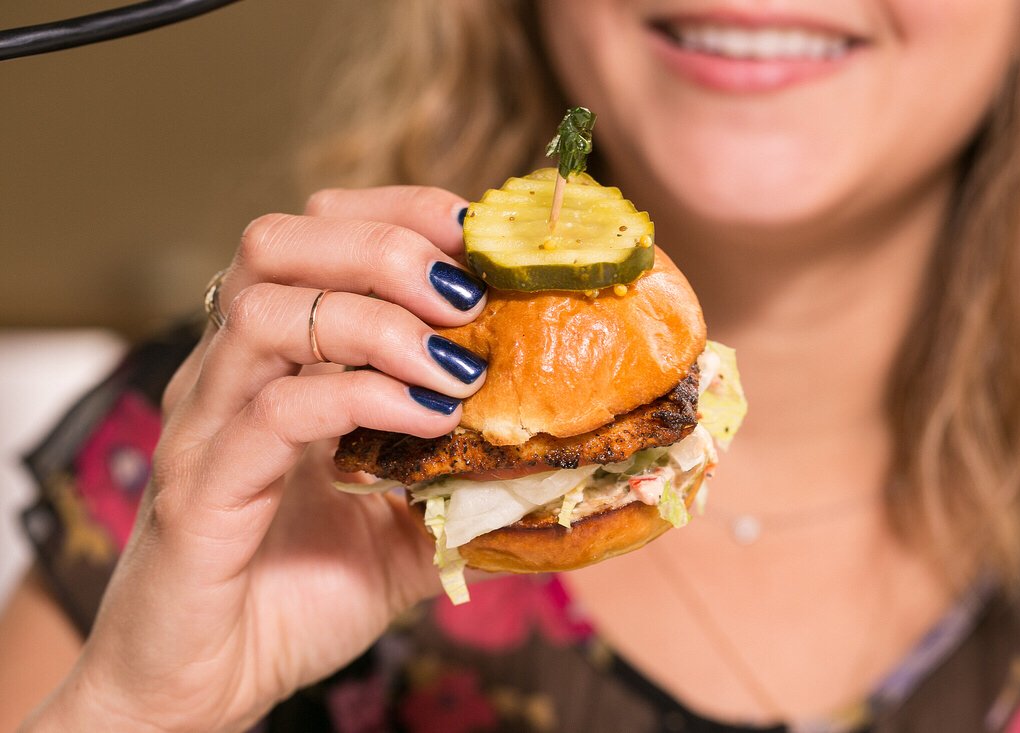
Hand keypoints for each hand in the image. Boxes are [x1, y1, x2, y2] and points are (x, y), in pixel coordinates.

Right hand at [26, 188, 486, 732]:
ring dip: (376, 321)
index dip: (401, 216)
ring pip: (266, 311)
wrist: (206, 688)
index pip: (318, 232)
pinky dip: (360, 400)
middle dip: (386, 247)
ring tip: (454, 365)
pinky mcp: (200, 490)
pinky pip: (272, 413)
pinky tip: (424, 422)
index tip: (480, 243)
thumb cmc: (298, 595)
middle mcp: (229, 375)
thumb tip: (558, 457)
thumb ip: (465, 484)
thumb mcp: (405, 529)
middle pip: (278, 242)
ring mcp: (206, 426)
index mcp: (273, 362)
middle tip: (467, 295)